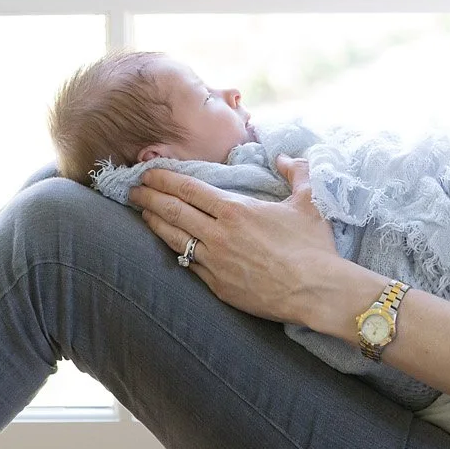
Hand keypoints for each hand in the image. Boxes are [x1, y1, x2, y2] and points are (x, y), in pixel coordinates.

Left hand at [129, 156, 363, 328]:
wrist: (317, 291)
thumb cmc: (313, 246)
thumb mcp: (309, 201)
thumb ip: (296, 173)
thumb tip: (285, 157)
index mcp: (235, 210)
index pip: (189, 189)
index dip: (164, 179)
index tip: (148, 172)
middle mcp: (218, 235)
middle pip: (173, 211)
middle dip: (149, 197)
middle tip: (132, 189)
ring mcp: (215, 263)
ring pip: (174, 239)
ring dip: (154, 223)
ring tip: (142, 213)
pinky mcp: (218, 287)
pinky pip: (189, 265)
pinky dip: (175, 251)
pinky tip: (168, 246)